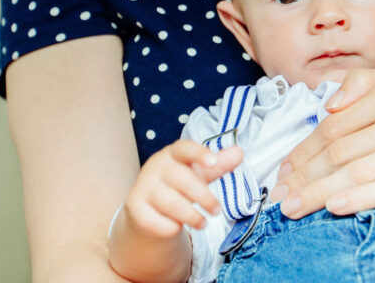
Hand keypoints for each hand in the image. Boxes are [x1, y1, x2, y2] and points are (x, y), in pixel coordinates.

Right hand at [121, 140, 242, 237]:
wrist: (149, 209)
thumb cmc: (179, 186)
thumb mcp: (199, 173)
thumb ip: (218, 164)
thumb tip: (239, 152)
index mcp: (172, 154)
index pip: (184, 148)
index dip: (199, 153)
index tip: (214, 161)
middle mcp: (155, 167)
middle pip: (181, 178)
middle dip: (204, 196)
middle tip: (217, 211)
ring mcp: (142, 187)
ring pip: (170, 202)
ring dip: (191, 215)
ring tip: (203, 223)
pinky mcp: (135, 208)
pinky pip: (157, 221)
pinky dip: (171, 227)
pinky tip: (176, 225)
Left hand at [270, 66, 374, 218]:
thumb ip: (362, 84)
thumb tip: (328, 102)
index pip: (335, 125)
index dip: (303, 151)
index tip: (282, 173)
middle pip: (341, 150)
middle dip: (305, 177)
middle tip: (280, 198)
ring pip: (359, 170)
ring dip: (320, 193)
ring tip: (295, 209)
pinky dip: (359, 198)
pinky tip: (335, 206)